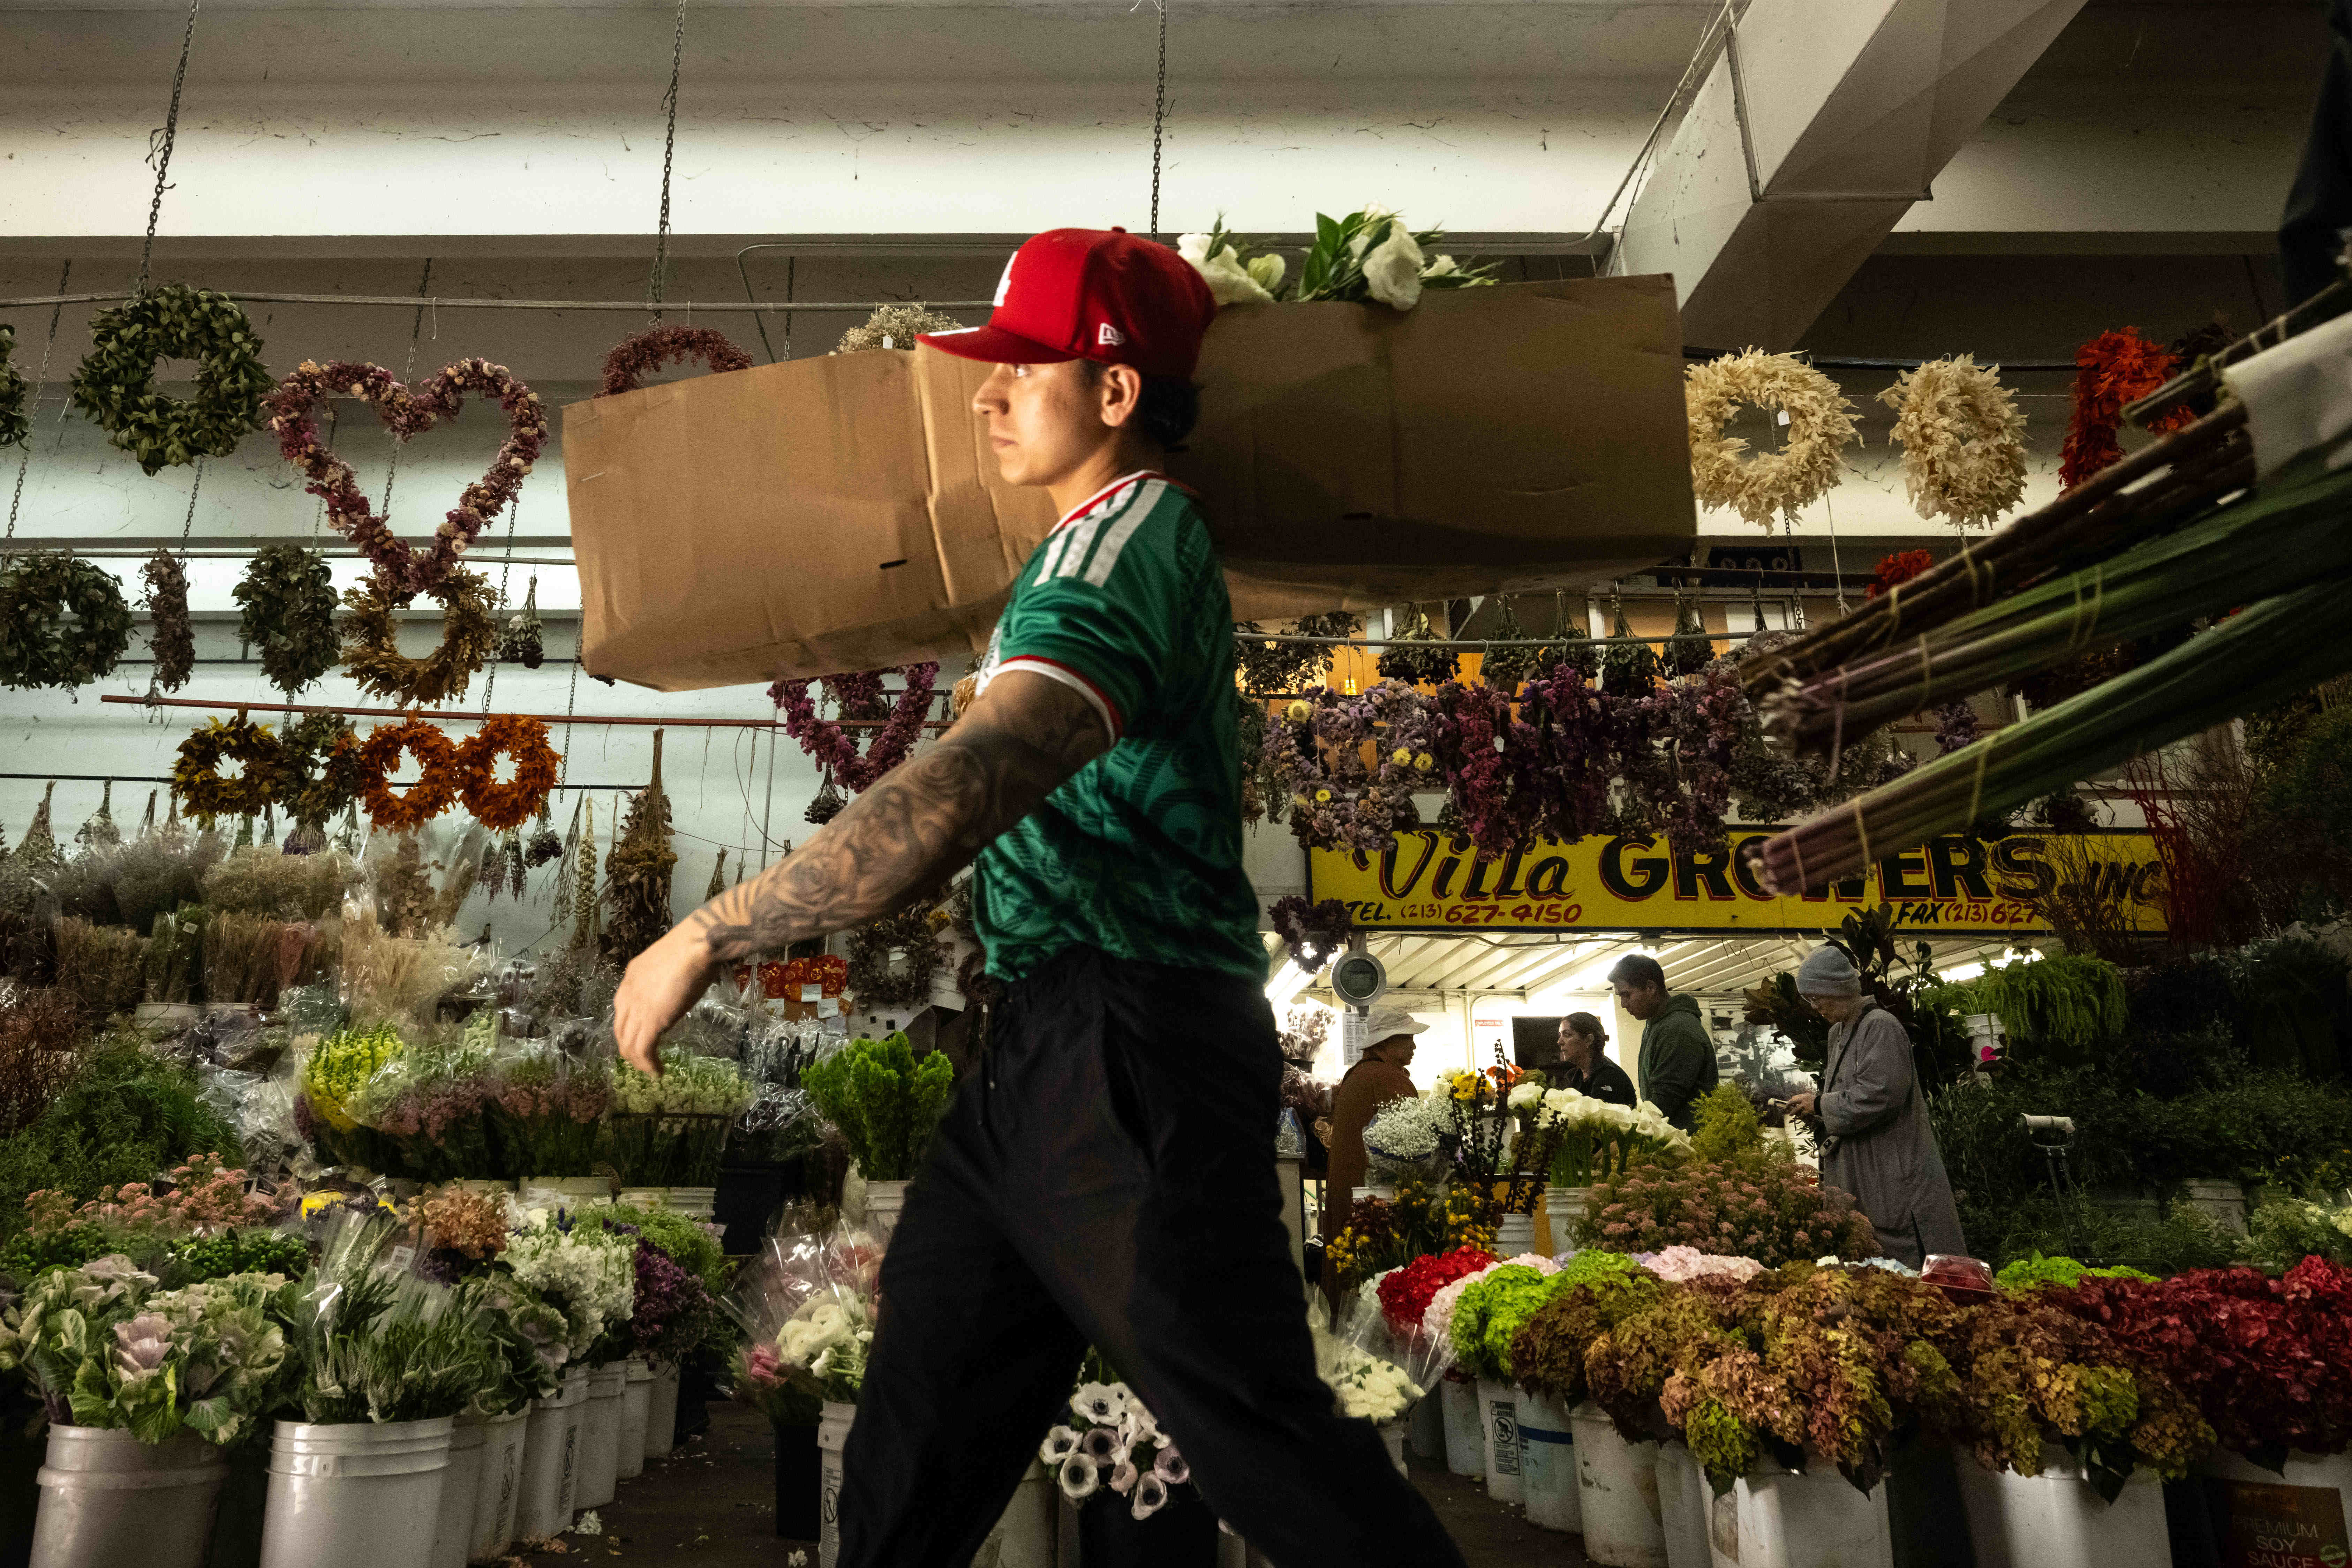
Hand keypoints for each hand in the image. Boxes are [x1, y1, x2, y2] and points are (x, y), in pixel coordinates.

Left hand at [612, 925, 718, 1074]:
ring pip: (628, 1043)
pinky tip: (657, 1071)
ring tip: (650, 1070)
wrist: (696, 944)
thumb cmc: (692, 947)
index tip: (640, 1036)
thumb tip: (676, 987)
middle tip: (642, 1060)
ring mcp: (637, 1009)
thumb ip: (665, 978)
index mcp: (631, 977)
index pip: (622, 1010)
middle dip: (629, 1048)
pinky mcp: (651, 1022)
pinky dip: (648, 1064)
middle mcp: (627, 994)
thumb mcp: (670, 963)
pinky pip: (643, 1050)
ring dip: (638, 1061)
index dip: (629, 1027)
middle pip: (620, 1030)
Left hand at [1785, 1091, 1817, 1119]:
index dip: (1790, 1101)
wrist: (1823, 1104)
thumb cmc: (1815, 1100)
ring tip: (1790, 1114)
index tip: (1788, 1104)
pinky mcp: (1808, 1110)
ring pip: (1796, 1109)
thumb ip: (1800, 1096)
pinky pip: (1802, 1114)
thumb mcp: (1808, 1096)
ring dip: (1792, 1112)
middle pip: (1792, 1101)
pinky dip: (1801, 1116)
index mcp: (1803, 1095)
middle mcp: (1803, 1099)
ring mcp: (1805, 1105)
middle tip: (1786, 1108)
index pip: (1794, 1097)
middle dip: (1788, 1105)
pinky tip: (1800, 1117)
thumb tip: (1792, 1097)